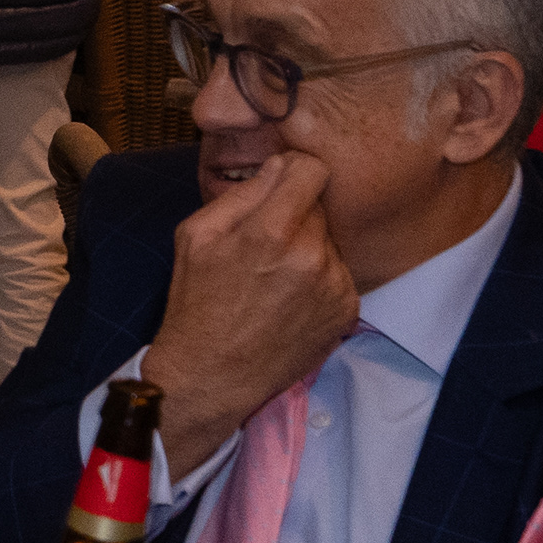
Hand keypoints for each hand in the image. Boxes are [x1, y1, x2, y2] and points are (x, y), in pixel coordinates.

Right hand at [146, 152, 357, 472]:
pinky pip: (338, 272)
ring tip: (275, 278)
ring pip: (329, 239)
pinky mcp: (346, 309)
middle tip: (265, 244)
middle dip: (295, 214)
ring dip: (308, 248)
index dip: (294, 172)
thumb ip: (241, 194)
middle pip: (320, 205)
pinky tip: (290, 300)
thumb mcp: (196, 235)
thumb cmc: (197, 303)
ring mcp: (334, 285)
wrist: (211, 375)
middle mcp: (311, 255)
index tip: (280, 185)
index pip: (312, 169)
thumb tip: (278, 167)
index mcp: (271, 231)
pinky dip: (319, 279)